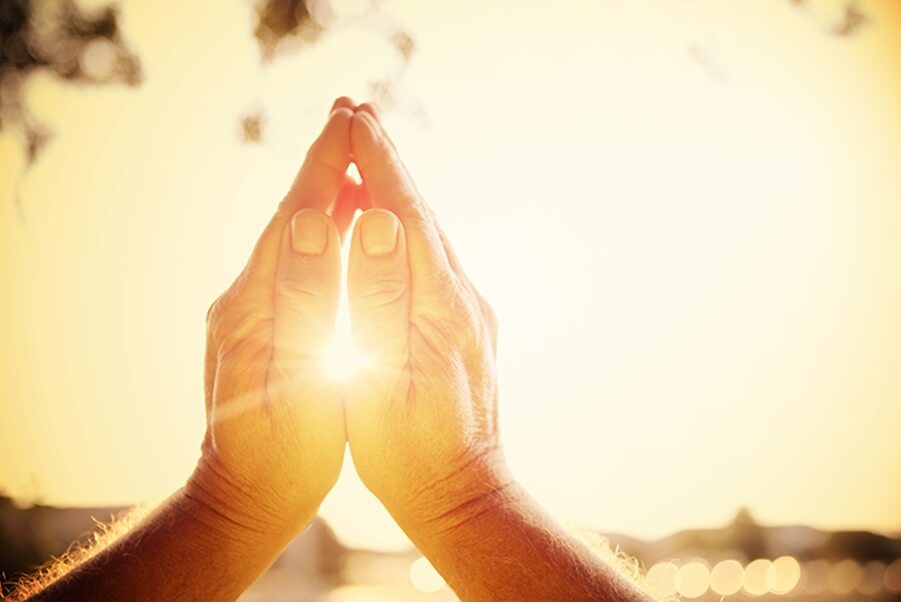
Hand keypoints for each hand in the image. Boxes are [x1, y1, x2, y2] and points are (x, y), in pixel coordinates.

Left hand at [185, 101, 358, 539]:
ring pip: (294, 237)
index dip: (327, 165)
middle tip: (355, 117)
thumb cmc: (281, 453)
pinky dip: (322, 231)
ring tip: (354, 158)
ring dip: (324, 193)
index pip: (296, 215)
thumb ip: (303, 298)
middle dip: (325, 165)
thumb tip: (314, 220)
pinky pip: (296, 262)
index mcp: (254, 304)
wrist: (244, 498)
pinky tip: (341, 224)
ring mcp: (250, 310)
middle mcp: (245, 297)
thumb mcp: (295, 378)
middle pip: (292, 215)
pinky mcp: (261, 325)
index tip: (354, 119)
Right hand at [344, 108, 509, 532]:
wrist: (464, 495)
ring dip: (399, 192)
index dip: (378, 163)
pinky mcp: (465, 328)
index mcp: (441, 307)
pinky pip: (431, 263)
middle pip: (422, 215)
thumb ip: (381, 300)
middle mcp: (463, 300)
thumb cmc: (411, 453)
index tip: (351, 118)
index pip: (406, 214)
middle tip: (358, 115)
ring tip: (369, 155)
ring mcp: (468, 314)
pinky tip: (392, 227)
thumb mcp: (384, 381)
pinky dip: (407, 230)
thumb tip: (381, 222)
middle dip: (389, 162)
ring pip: (429, 236)